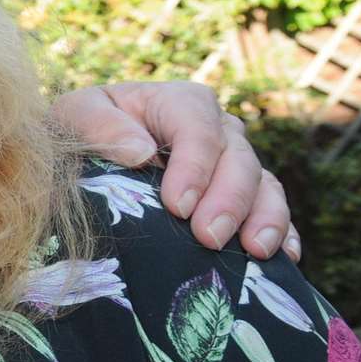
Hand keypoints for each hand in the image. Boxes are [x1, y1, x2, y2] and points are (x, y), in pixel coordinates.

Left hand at [51, 81, 296, 260]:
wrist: (85, 152)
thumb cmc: (81, 130)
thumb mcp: (75, 114)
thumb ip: (100, 125)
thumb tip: (141, 152)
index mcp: (179, 103)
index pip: (199, 129)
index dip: (194, 166)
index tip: (177, 205)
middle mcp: (217, 129)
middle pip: (238, 160)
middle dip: (228, 200)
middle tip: (208, 237)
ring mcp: (234, 162)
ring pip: (265, 185)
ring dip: (265, 217)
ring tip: (255, 250)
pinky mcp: (243, 195)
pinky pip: (272, 210)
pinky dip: (284, 232)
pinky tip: (285, 258)